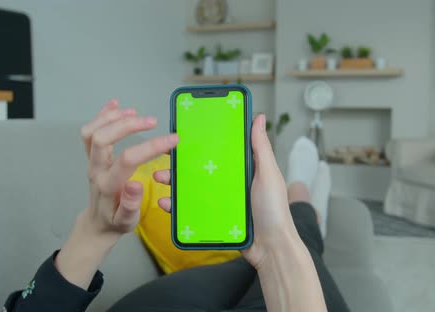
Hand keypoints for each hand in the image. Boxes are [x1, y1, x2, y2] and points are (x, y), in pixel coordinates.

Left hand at [79, 99, 178, 238]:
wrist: (97, 224)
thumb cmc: (116, 221)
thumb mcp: (127, 220)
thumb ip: (130, 204)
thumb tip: (136, 184)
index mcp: (108, 185)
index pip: (128, 159)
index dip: (151, 146)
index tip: (172, 139)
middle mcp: (96, 169)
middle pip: (102, 138)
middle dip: (127, 125)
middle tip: (152, 121)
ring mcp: (91, 161)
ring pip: (91, 132)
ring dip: (111, 117)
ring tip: (134, 112)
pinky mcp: (91, 157)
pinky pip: (89, 132)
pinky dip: (101, 115)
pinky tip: (116, 104)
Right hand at [153, 114, 299, 268]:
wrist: (271, 248)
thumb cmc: (274, 210)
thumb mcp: (268, 174)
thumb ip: (261, 148)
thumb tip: (258, 118)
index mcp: (243, 169)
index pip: (219, 150)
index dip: (203, 142)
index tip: (184, 134)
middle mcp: (230, 183)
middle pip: (201, 168)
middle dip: (181, 163)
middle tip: (165, 157)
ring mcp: (220, 201)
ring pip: (192, 188)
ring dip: (174, 183)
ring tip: (160, 178)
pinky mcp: (213, 218)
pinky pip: (191, 209)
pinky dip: (177, 206)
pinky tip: (165, 203)